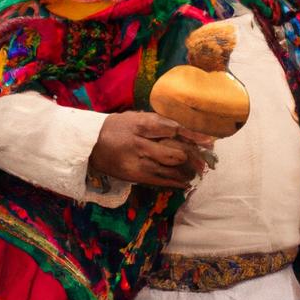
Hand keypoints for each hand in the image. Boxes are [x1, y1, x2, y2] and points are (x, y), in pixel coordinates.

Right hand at [89, 112, 214, 188]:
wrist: (90, 144)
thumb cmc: (117, 127)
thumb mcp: (135, 118)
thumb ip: (158, 122)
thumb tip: (186, 130)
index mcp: (141, 125)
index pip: (173, 129)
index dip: (193, 136)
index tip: (209, 140)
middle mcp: (140, 144)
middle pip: (174, 152)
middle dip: (193, 157)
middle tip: (206, 159)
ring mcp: (137, 162)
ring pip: (170, 169)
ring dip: (187, 172)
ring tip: (199, 171)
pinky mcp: (135, 176)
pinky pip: (160, 181)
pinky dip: (176, 182)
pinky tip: (186, 182)